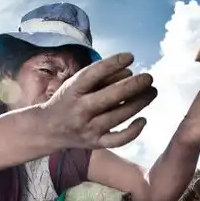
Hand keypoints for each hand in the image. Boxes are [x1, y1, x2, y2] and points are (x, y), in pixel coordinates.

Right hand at [41, 52, 158, 148]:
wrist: (48, 129)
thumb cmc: (68, 100)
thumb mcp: (76, 84)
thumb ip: (100, 77)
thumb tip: (129, 73)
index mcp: (72, 90)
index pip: (93, 74)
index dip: (113, 63)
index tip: (130, 56)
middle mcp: (79, 110)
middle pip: (110, 97)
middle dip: (133, 86)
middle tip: (148, 77)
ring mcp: (88, 129)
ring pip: (118, 116)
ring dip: (139, 103)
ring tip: (152, 92)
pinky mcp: (95, 144)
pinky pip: (117, 140)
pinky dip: (133, 132)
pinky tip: (143, 119)